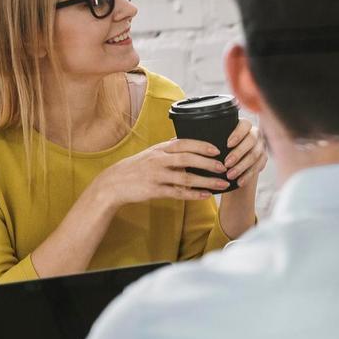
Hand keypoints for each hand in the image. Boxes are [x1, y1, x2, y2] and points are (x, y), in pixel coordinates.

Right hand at [90, 138, 227, 210]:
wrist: (114, 183)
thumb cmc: (138, 167)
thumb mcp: (152, 153)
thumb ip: (170, 149)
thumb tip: (192, 143)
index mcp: (160, 149)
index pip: (184, 143)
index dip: (202, 146)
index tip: (217, 150)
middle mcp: (158, 160)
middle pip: (188, 159)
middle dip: (208, 163)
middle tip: (224, 167)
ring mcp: (156, 176)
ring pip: (185, 178)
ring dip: (206, 181)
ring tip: (221, 184)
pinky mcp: (154, 190)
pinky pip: (177, 193)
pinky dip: (193, 194)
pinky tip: (206, 195)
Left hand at [221, 119, 266, 189]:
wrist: (232, 161)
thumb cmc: (221, 147)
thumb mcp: (218, 139)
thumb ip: (215, 137)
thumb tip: (201, 142)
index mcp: (245, 125)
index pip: (245, 125)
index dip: (237, 134)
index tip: (227, 144)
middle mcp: (256, 133)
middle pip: (251, 141)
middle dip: (238, 153)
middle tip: (226, 164)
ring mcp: (261, 146)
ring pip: (254, 156)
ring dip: (242, 167)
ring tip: (230, 175)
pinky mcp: (263, 159)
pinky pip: (258, 167)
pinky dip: (247, 175)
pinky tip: (239, 181)